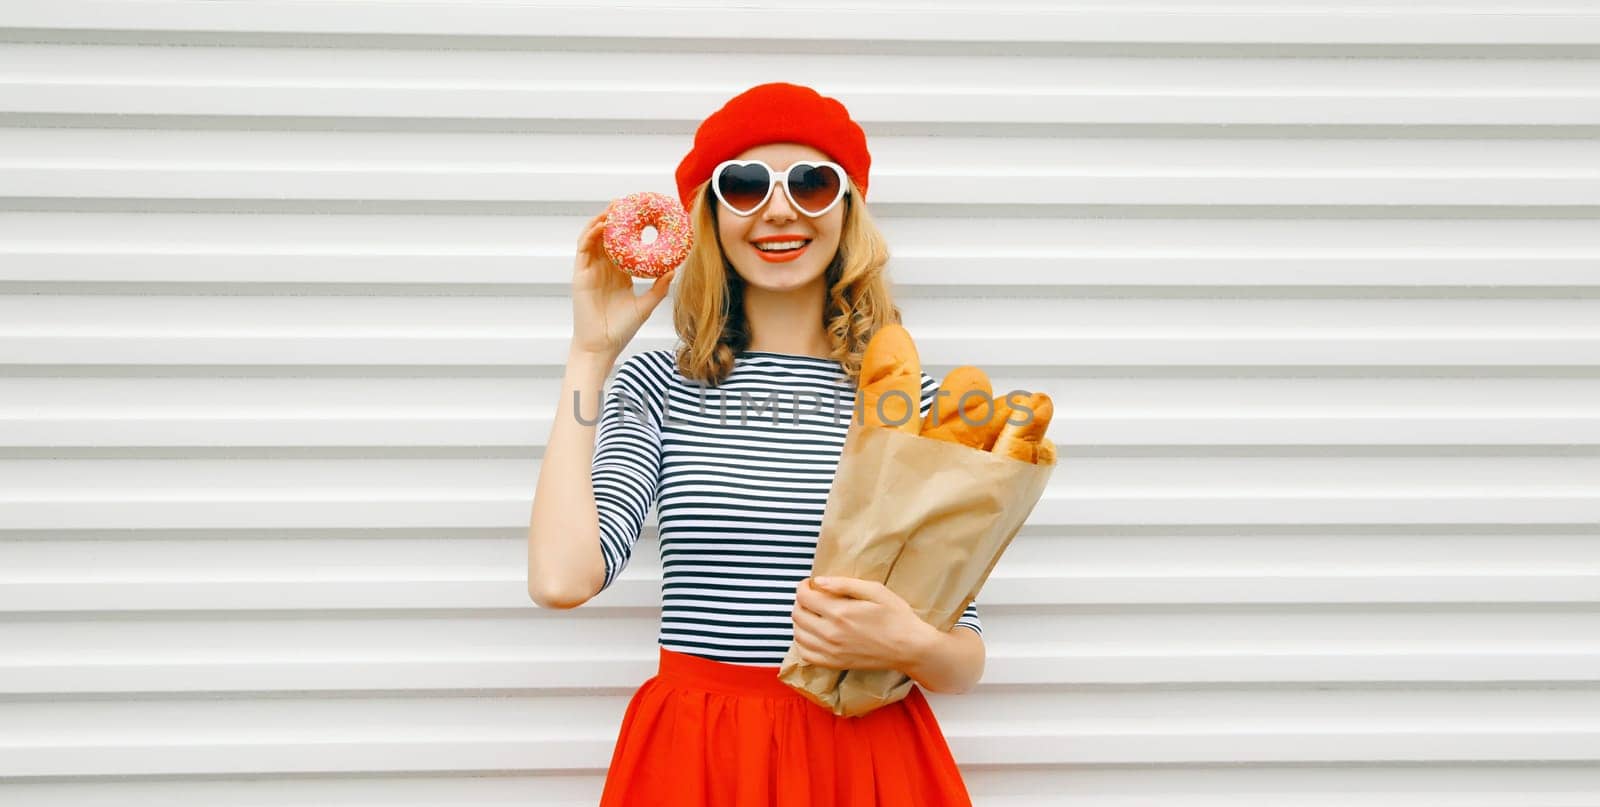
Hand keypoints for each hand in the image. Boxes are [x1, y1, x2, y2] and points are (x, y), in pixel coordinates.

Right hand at [570, 207, 675, 358]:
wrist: (602, 346)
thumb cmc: (621, 329)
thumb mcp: (646, 305)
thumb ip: (659, 288)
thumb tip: (675, 270)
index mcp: (618, 273)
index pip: (623, 244)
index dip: (629, 228)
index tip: (642, 214)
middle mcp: (603, 269)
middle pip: (607, 236)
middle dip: (615, 217)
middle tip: (627, 201)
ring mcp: (590, 271)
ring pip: (593, 238)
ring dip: (601, 220)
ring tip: (614, 207)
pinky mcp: (580, 275)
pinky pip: (583, 249)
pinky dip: (591, 234)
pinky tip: (602, 225)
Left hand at [791, 576, 935, 671]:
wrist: (910, 647)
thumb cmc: (896, 616)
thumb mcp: (875, 591)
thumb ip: (844, 584)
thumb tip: (818, 581)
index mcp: (840, 612)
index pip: (804, 597)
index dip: (803, 587)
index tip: (810, 584)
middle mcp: (831, 633)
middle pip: (798, 615)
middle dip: (802, 602)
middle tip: (814, 598)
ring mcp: (831, 651)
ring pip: (798, 634)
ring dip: (801, 621)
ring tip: (814, 615)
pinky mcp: (835, 664)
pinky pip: (806, 654)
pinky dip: (803, 642)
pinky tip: (813, 634)